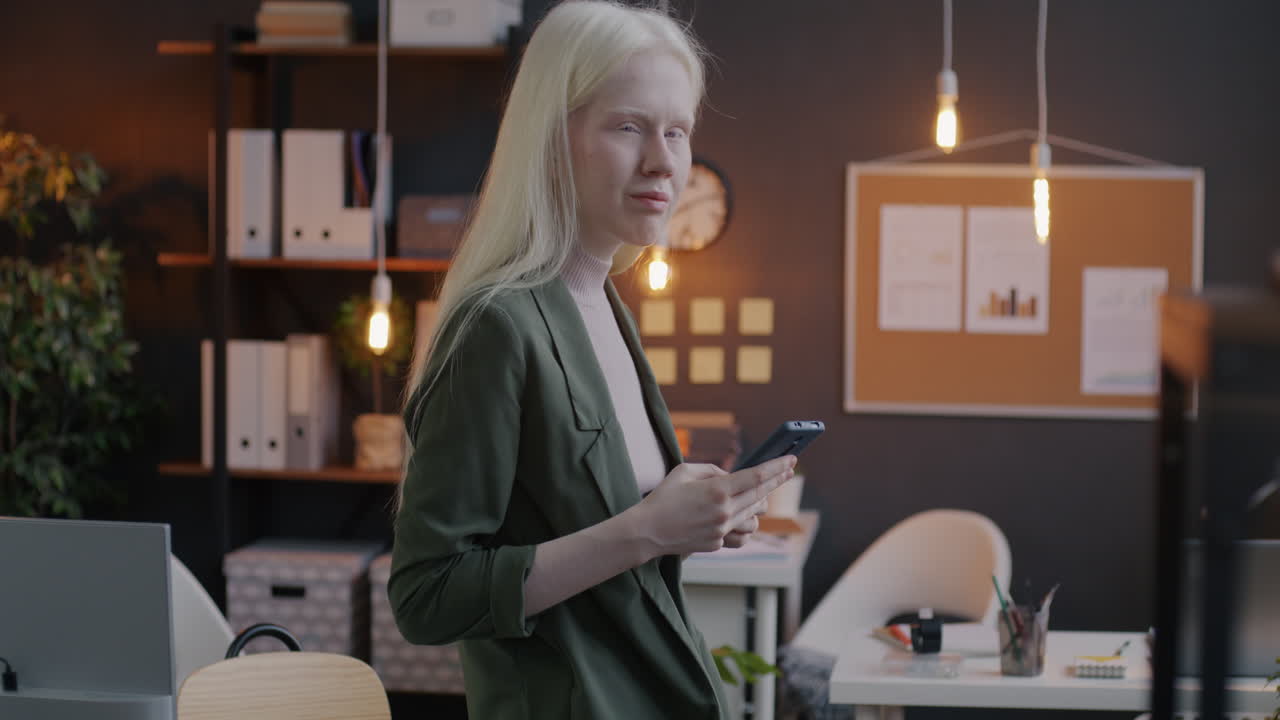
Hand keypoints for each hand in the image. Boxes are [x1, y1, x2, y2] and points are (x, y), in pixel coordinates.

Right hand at [633, 455, 794, 556]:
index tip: (790, 460)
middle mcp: (724, 512)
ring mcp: (722, 530)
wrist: (647, 531)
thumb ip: (713, 470)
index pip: (756, 477)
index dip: (776, 467)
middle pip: (761, 495)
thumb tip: (732, 476)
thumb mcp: (685, 471)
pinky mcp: (717, 543)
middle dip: (776, 481)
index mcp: (717, 490)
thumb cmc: (663, 497)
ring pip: (756, 517)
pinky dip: (745, 525)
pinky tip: (742, 518)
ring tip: (757, 496)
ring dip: (759, 505)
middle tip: (787, 471)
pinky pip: (742, 534)